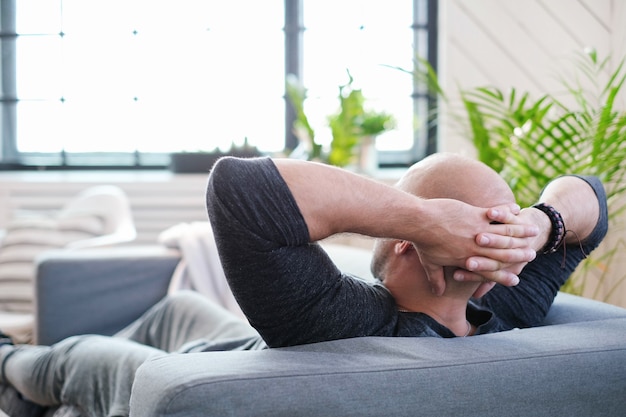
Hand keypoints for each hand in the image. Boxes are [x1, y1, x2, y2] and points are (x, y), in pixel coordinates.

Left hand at [415, 201, 537, 295]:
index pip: (491, 271)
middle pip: (504, 252)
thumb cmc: (423, 242)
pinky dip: (507, 212)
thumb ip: (436, 280)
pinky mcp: (476, 214)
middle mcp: (477, 247)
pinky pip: (497, 214)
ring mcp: (478, 230)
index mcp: (468, 259)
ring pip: (505, 233)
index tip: (517, 279)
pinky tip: (517, 209)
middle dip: (520, 253)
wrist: (420, 222)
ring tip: (533, 230)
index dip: (504, 276)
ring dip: (521, 231)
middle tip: (533, 253)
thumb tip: (438, 293)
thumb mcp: (429, 264)